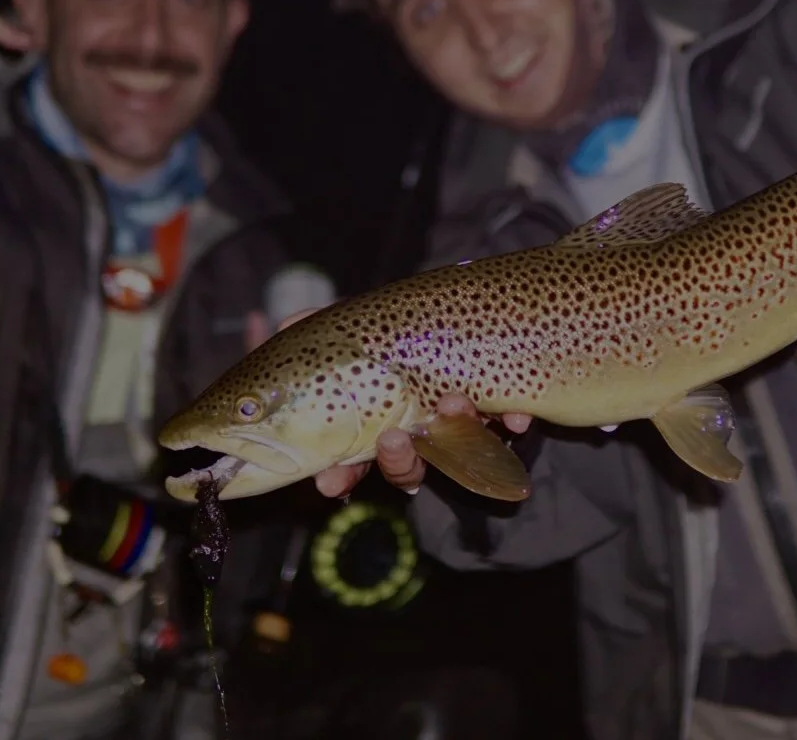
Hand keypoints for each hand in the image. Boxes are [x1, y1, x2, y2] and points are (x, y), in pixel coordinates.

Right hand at [251, 305, 534, 497]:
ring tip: (455, 405)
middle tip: (394, 439)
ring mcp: (460, 424)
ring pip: (453, 446)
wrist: (478, 314)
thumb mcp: (355, 321)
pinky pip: (506, 427)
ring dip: (452, 431)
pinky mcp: (499, 412)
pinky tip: (518, 417)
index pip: (351, 459)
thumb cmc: (399, 324)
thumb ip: (319, 326)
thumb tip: (279, 325)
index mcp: (375, 419)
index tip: (331, 482)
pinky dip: (512, 421)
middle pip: (403, 462)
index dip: (339, 474)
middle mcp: (416, 429)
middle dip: (397, 458)